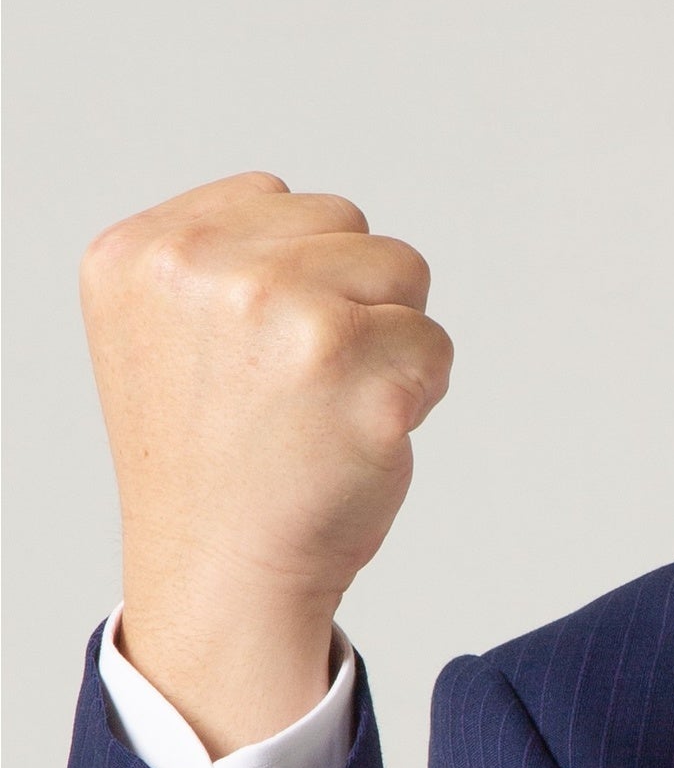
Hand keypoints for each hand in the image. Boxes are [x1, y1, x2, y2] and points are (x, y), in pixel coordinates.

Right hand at [81, 172, 451, 755]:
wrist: (225, 569)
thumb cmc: (210, 451)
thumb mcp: (160, 324)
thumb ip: (213, 250)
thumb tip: (307, 213)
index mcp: (144, 252)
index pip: (276, 198)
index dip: (291, 275)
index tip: (252, 352)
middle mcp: (210, 274)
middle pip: (349, 226)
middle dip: (347, 297)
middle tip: (296, 384)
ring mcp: (291, 321)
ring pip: (403, 271)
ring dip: (388, 337)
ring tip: (327, 403)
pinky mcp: (367, 377)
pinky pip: (435, 344)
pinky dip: (418, 390)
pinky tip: (358, 436)